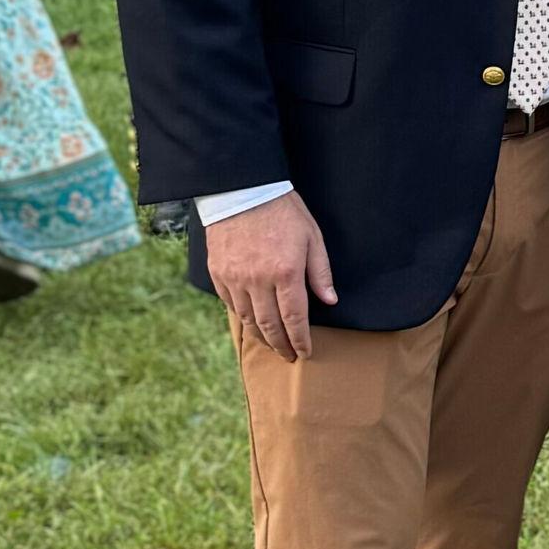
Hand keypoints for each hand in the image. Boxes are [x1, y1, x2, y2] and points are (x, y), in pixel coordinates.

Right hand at [206, 192, 336, 360]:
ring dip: (261, 336)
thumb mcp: (312, 237)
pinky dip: (243, 317)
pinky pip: (230, 305)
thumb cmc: (284, 212)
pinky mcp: (218, 274)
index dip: (300, 339)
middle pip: (269, 325)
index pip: (294, 318)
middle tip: (289, 356)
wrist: (242, 192)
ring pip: (247, 319)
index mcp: (285, 272)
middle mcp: (257, 280)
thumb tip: (330, 301)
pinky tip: (252, 322)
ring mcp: (234, 279)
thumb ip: (320, 272)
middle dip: (281, 345)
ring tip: (273, 344)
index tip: (305, 352)